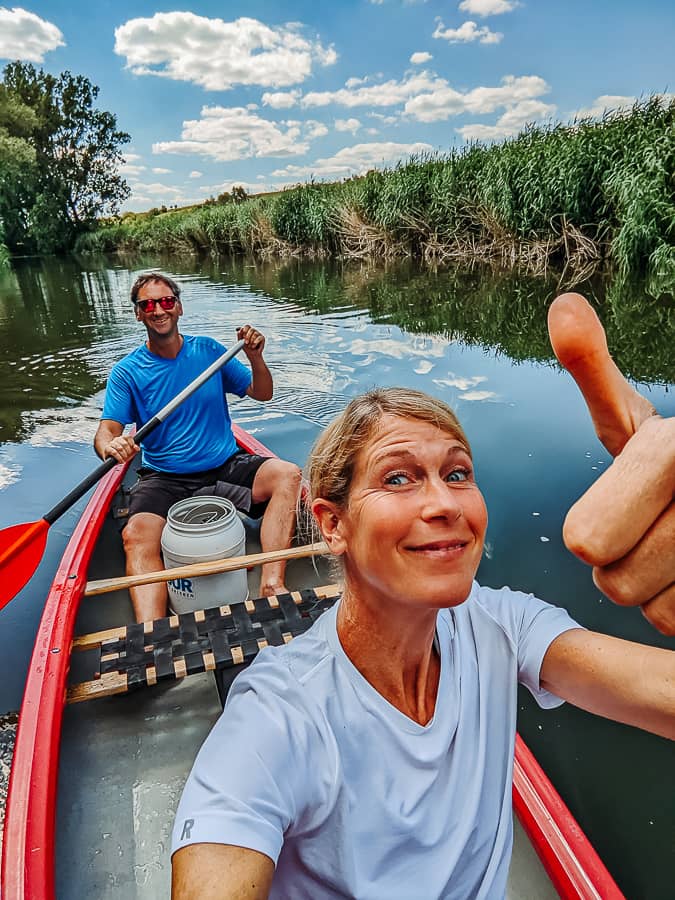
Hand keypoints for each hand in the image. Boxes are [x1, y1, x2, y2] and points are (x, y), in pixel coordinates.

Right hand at [103, 434, 138, 464]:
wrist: (110, 457)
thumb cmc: (121, 454)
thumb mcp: (129, 451)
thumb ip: (134, 449)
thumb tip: (137, 448)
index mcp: (122, 438)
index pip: (128, 437)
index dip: (132, 442)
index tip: (134, 448)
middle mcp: (117, 440)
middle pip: (124, 443)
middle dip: (128, 451)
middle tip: (129, 455)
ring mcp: (111, 444)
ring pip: (119, 448)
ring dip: (124, 454)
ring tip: (125, 458)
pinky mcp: (107, 449)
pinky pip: (114, 452)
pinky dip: (119, 457)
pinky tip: (121, 460)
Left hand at [237, 325, 264, 359]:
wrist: (252, 354)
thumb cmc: (246, 347)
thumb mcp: (240, 341)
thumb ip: (239, 335)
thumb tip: (239, 330)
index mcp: (248, 331)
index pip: (247, 326)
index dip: (245, 330)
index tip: (243, 335)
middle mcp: (253, 331)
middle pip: (251, 329)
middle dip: (248, 336)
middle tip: (246, 342)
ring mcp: (258, 334)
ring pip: (255, 334)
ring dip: (251, 340)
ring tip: (250, 346)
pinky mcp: (262, 338)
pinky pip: (259, 338)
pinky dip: (255, 343)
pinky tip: (253, 346)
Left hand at [548, 293, 674, 634]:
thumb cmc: (672, 467)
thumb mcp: (636, 419)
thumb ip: (595, 371)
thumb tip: (563, 305)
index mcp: (669, 450)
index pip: (585, 540)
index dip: (595, 532)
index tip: (629, 505)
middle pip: (614, 582)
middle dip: (626, 564)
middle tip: (654, 532)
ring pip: (654, 611)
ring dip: (658, 590)